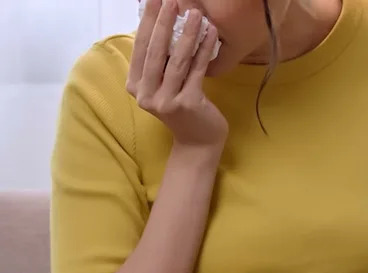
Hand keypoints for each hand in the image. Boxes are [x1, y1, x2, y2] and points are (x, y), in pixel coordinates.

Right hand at [127, 0, 226, 148]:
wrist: (198, 142)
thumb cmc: (183, 109)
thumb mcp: (164, 85)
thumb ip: (159, 63)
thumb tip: (161, 25)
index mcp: (135, 86)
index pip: (140, 48)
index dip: (147, 23)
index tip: (154, 1)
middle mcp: (145, 94)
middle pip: (155, 51)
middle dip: (163, 22)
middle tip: (172, 1)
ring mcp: (165, 100)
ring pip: (176, 60)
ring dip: (187, 33)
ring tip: (195, 13)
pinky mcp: (187, 103)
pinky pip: (196, 70)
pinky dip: (204, 50)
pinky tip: (211, 34)